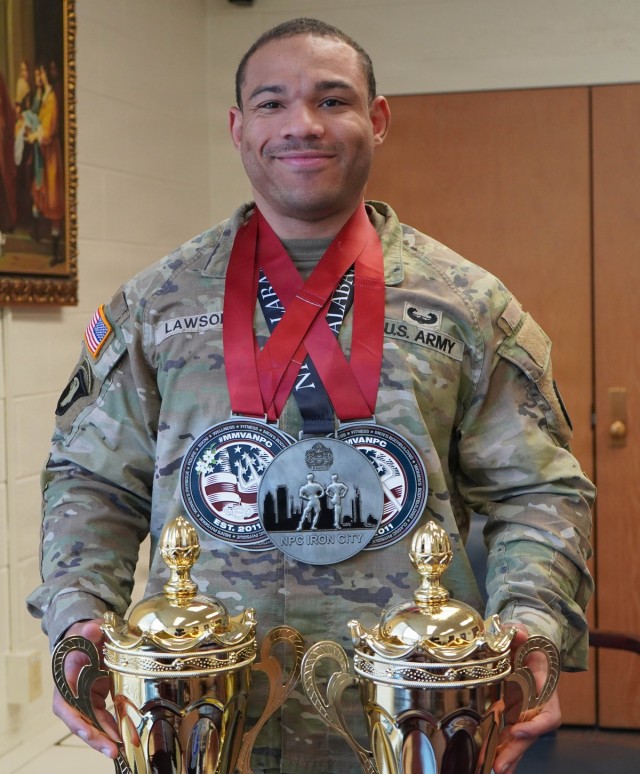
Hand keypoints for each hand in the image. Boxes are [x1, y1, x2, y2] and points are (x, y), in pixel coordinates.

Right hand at [52, 619, 119, 758]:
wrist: (87, 637)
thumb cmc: (81, 636)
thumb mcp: (83, 631)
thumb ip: (88, 631)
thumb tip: (93, 628)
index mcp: (65, 679)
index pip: (65, 705)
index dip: (76, 720)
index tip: (87, 731)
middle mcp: (73, 694)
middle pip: (80, 721)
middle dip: (95, 736)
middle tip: (112, 748)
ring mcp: (85, 698)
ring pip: (93, 722)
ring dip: (106, 736)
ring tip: (122, 746)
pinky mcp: (96, 699)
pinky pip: (103, 716)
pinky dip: (113, 726)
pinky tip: (125, 733)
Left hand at [492, 625, 561, 773]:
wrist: (523, 647)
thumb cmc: (526, 643)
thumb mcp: (523, 634)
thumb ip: (519, 633)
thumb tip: (516, 632)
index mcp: (545, 692)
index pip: (548, 717)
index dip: (536, 727)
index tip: (519, 729)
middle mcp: (536, 708)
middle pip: (530, 736)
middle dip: (515, 750)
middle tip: (500, 765)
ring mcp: (522, 714)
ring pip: (517, 740)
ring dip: (505, 755)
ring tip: (492, 768)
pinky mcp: (508, 715)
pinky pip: (504, 734)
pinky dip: (495, 747)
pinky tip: (485, 760)